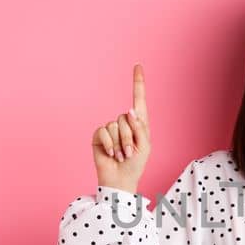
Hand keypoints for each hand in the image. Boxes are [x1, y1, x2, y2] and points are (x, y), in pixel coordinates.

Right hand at [90, 63, 151, 192]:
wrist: (120, 180)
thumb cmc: (135, 165)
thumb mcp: (145, 147)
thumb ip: (140, 128)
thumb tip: (129, 111)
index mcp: (139, 123)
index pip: (138, 99)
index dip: (138, 82)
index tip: (138, 65)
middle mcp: (124, 122)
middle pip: (125, 117)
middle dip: (129, 137)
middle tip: (129, 153)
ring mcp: (110, 129)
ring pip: (115, 125)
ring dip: (119, 143)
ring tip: (121, 155)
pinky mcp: (99, 135)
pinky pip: (103, 131)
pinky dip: (108, 144)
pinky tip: (110, 154)